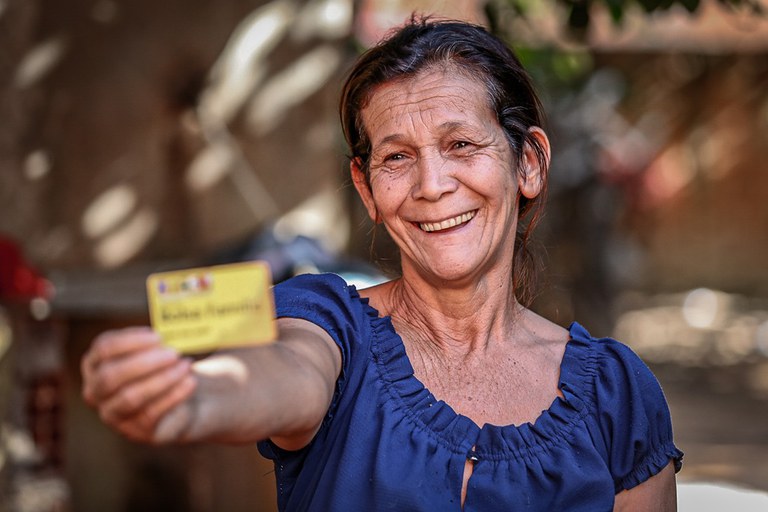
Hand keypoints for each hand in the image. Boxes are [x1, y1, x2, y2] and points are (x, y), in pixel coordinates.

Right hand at [81, 327, 196, 442]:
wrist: (181, 396)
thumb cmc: (163, 365)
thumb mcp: (156, 349)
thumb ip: (157, 341)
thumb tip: (173, 329)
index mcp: (95, 363)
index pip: (104, 348)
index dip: (130, 341)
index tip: (158, 336)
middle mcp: (95, 390)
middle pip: (111, 376)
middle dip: (144, 362)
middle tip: (173, 353)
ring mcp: (112, 414)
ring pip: (130, 397)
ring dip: (162, 379)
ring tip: (186, 366)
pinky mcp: (134, 430)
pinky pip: (151, 414)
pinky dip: (173, 395)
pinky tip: (190, 382)